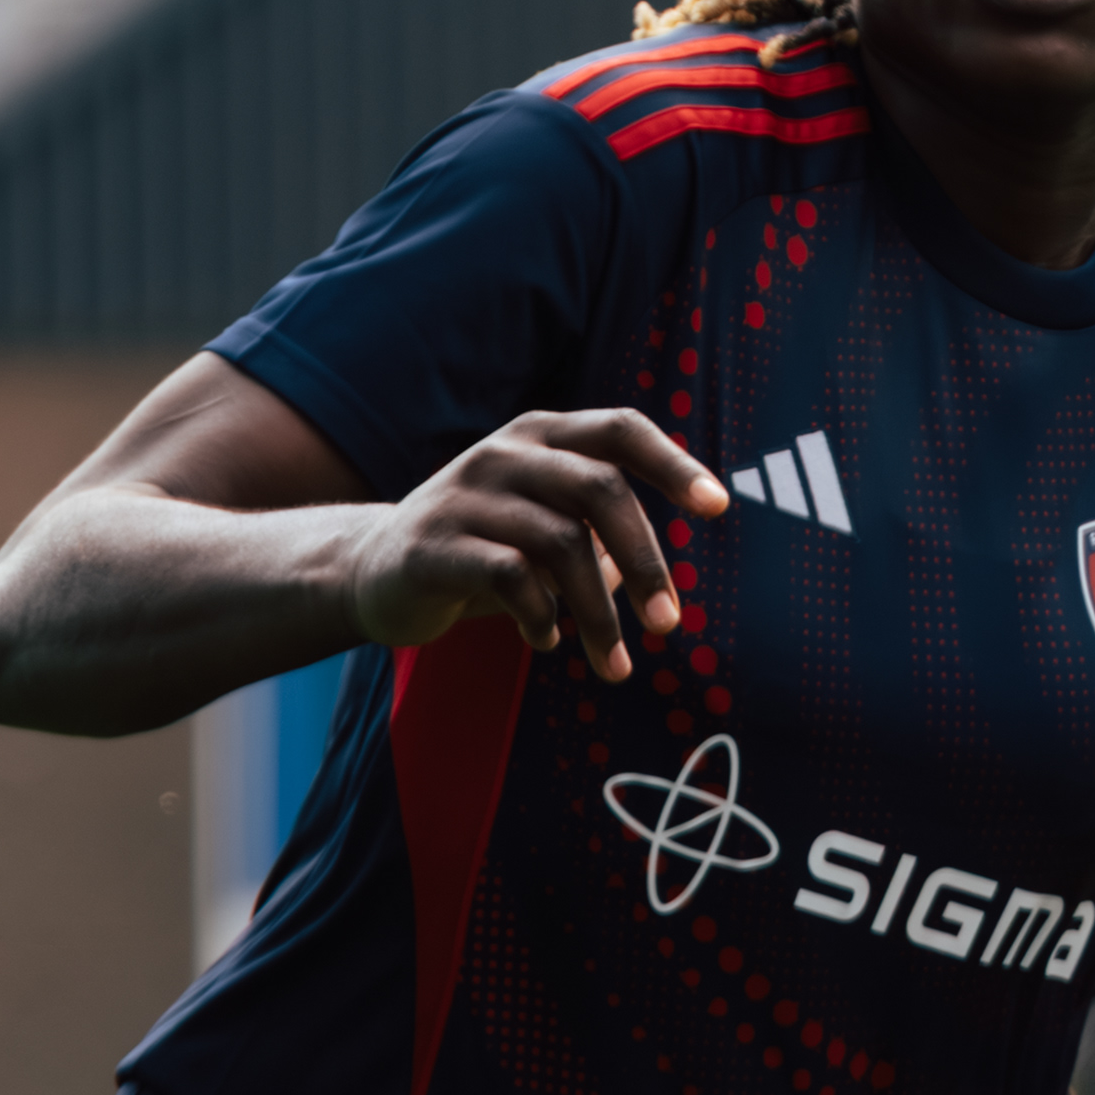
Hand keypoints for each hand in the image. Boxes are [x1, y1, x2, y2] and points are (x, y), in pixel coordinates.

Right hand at [343, 409, 727, 679]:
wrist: (375, 572)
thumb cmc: (488, 551)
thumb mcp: (549, 531)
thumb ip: (603, 535)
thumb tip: (655, 576)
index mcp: (544, 438)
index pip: (621, 429)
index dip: (674, 463)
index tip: (719, 508)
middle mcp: (505, 452)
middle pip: (601, 490)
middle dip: (647, 562)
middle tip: (669, 624)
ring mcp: (464, 493)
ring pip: (563, 543)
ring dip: (600, 614)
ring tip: (615, 664)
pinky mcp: (432, 543)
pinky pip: (512, 578)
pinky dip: (543, 618)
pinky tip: (547, 642)